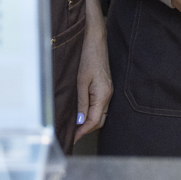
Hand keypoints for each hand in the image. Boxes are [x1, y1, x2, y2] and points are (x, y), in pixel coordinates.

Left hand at [73, 22, 111, 140]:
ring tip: (75, 128)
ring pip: (100, 114)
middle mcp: (108, 95)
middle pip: (99, 121)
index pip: (94, 121)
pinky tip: (82, 115)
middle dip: (87, 130)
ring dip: (89, 123)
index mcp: (103, 95)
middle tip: (72, 136)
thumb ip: (82, 103)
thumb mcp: (81, 82)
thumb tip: (80, 122)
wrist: (96, 41)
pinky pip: (100, 107)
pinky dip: (92, 114)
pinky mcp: (105, 88)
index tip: (72, 138)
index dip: (83, 132)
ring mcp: (108, 91)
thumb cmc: (88, 58)